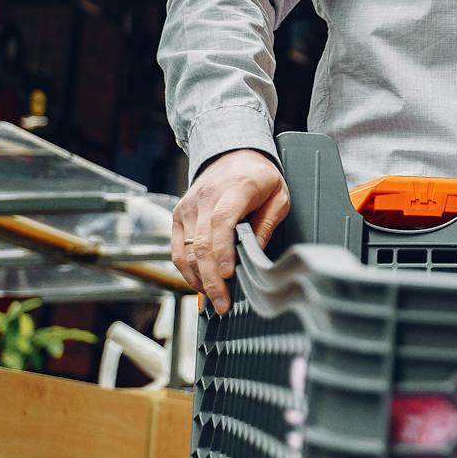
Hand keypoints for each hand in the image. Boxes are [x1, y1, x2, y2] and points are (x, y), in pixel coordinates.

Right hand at [171, 149, 288, 313]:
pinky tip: (200, 284)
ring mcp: (188, 207)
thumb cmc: (260, 177)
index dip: (222, 252)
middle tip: (223, 303)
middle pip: (202, 243)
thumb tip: (256, 254)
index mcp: (234, 189)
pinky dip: (187, 269)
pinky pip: (178, 248)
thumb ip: (267, 224)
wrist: (233, 154)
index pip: (221, 223)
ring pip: (186, 250)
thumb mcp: (278, 196)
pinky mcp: (178, 216)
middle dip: (211, 278)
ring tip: (215, 299)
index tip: (227, 276)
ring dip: (198, 278)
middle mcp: (204, 198)